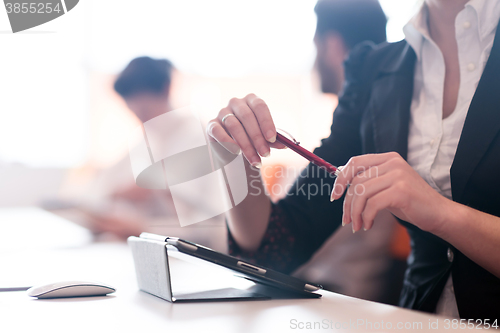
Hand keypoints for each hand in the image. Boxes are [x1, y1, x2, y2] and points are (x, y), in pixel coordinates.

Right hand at [207, 94, 284, 167]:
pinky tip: (237, 152)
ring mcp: (222, 112)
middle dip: (257, 137)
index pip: (260, 106)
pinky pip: (219, 131)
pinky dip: (228, 142)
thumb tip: (284, 144)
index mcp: (251, 100)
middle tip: (265, 154)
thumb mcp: (264, 138)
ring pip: (234, 126)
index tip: (272, 138)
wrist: (232, 147)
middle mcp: (236, 103)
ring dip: (246, 145)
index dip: (266, 122)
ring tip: (255, 160)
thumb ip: (272, 139)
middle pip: (247, 116)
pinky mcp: (212, 124)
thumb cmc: (251, 137)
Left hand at [330, 152, 451, 233]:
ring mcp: (398, 175)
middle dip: (347, 204)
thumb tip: (340, 184)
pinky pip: (372, 204)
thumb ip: (369, 181)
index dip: (341, 179)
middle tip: (346, 220)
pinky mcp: (401, 191)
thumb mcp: (387, 187)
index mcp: (388, 158)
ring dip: (355, 213)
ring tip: (357, 225)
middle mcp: (392, 162)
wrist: (439, 214)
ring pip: (362, 193)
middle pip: (356, 181)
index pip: (355, 162)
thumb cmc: (410, 202)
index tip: (334, 196)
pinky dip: (366, 217)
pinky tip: (368, 225)